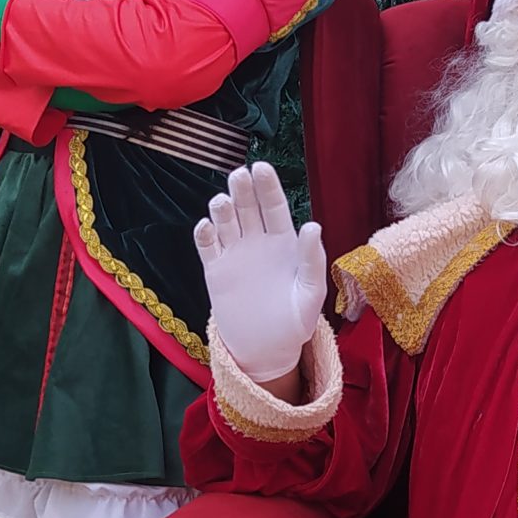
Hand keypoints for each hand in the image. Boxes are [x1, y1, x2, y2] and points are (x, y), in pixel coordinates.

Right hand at [193, 162, 326, 387]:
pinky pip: (207, 246)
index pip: (275, 206)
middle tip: (239, 176)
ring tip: (222, 202)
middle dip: (243, 190)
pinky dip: (205, 235)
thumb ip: (312, 261)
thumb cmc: (295, 322)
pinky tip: (207, 227)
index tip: (260, 167)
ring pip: (226, 221)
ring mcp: (235, 254)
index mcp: (284, 242)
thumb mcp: (310, 294)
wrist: (266, 350)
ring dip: (223, 208)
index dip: (268, 186)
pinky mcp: (215, 270)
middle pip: (248, 207)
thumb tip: (312, 226)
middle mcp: (258, 241)